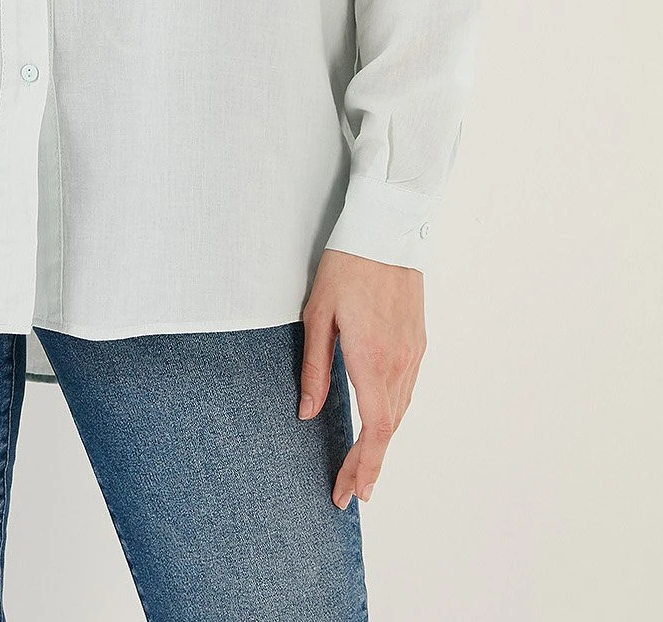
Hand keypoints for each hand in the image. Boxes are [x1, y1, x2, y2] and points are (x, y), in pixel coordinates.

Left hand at [298, 248, 424, 510]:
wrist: (385, 230)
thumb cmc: (346, 268)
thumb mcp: (317, 316)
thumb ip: (315, 369)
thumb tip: (307, 412)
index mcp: (372, 360)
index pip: (374, 431)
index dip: (362, 466)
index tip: (350, 493)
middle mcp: (400, 363)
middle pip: (389, 430)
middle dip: (369, 464)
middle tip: (351, 490)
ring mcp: (413, 353)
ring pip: (400, 411)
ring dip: (382, 442)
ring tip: (362, 465)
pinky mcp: (418, 342)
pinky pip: (407, 389)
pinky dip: (392, 414)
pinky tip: (380, 421)